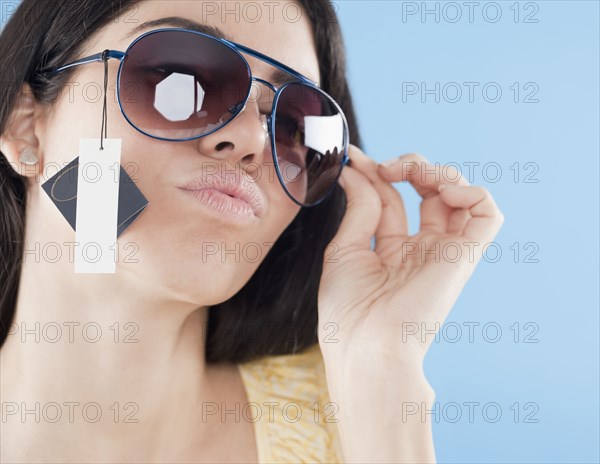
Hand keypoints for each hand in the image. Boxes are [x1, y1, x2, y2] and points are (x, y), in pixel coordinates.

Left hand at [317, 144, 504, 373]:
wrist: (364, 346)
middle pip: (429, 192)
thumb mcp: (345, 249)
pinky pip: (487, 215)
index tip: (354, 157)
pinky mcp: (464, 256)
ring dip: (438, 172)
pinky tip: (441, 191)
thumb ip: (360, 207)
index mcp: (392, 251)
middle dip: (410, 166)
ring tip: (410, 172)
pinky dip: (471, 192)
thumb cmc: (348, 311)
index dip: (374, 173)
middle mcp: (421, 249)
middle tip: (386, 166)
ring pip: (460, 197)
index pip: (391, 198)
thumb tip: (355, 169)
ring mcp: (444, 252)